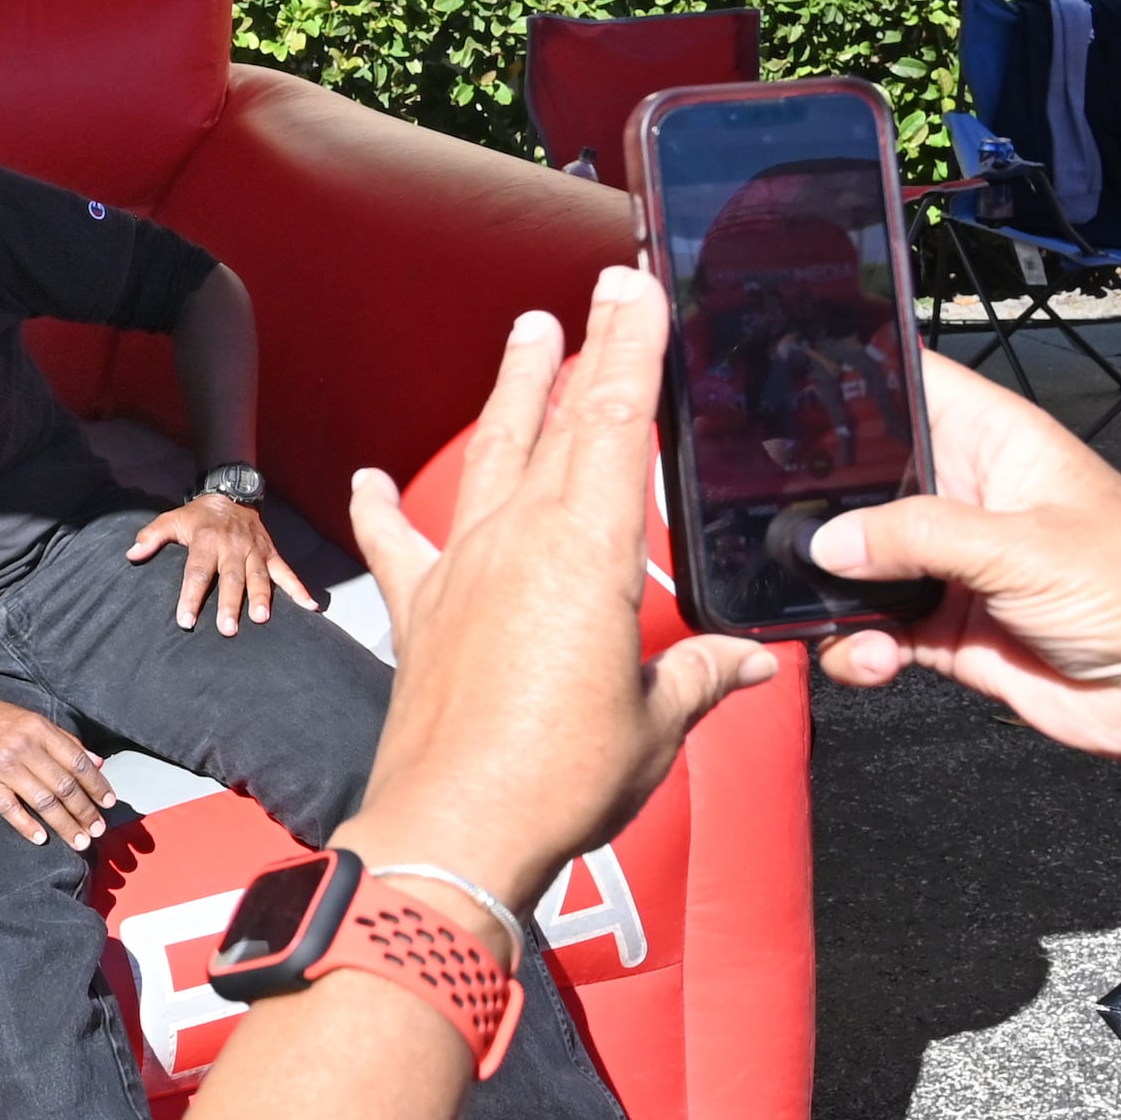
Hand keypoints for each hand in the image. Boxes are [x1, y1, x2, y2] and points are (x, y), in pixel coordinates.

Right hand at [0, 691, 117, 851]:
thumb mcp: (34, 721)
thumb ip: (66, 742)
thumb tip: (97, 763)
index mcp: (40, 729)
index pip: (78, 762)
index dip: (97, 785)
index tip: (108, 803)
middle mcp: (24, 747)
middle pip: (63, 786)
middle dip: (85, 811)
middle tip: (98, 830)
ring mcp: (3, 766)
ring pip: (43, 801)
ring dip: (64, 825)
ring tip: (80, 841)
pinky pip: (10, 808)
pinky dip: (27, 826)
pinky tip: (42, 838)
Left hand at [126, 491, 317, 633]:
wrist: (231, 492)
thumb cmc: (199, 515)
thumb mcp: (172, 519)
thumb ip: (152, 537)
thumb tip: (131, 554)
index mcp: (206, 541)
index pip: (196, 572)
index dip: (191, 597)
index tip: (185, 621)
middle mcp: (232, 547)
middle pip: (231, 578)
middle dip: (230, 604)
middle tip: (227, 629)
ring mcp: (254, 551)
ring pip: (259, 576)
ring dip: (262, 597)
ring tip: (262, 619)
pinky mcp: (271, 553)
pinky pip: (286, 572)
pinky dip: (299, 589)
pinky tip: (310, 607)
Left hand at [343, 271, 776, 917]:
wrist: (455, 829)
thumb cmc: (560, 777)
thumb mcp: (655, 722)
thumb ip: (700, 678)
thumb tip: (750, 662)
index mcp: (589, 554)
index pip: (619, 424)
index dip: (631, 351)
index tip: (638, 292)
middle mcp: (519, 542)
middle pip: (560, 422)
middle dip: (585, 350)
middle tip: (598, 291)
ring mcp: (462, 570)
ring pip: (491, 459)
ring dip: (511, 395)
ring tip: (525, 336)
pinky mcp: (420, 613)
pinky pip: (399, 546)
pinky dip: (385, 511)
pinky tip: (369, 479)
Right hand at [807, 350, 1120, 770]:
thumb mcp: (1025, 547)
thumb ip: (918, 535)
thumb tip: (832, 540)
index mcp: (998, 445)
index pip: (914, 385)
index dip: (856, 376)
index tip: (787, 384)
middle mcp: (968, 499)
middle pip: (866, 480)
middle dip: (822, 504)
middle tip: (776, 522)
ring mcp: (953, 567)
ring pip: (857, 563)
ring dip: (834, 590)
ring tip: (837, 610)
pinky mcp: (945, 631)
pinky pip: (872, 631)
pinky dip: (857, 648)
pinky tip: (875, 659)